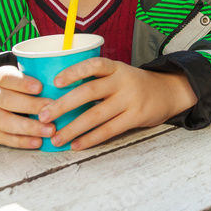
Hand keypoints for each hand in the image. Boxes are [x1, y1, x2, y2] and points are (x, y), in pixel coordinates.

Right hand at [0, 66, 53, 149]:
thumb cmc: (12, 88)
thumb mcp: (18, 78)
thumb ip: (35, 79)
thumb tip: (63, 83)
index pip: (8, 78)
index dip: (23, 83)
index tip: (40, 87)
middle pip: (7, 101)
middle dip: (32, 107)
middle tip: (52, 112)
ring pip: (5, 122)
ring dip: (29, 128)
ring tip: (49, 131)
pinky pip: (3, 138)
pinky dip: (22, 141)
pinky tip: (38, 142)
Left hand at [38, 58, 196, 150]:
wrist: (167, 92)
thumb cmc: (133, 85)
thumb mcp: (119, 74)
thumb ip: (96, 80)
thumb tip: (57, 95)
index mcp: (115, 68)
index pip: (93, 64)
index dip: (74, 71)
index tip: (54, 82)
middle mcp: (123, 81)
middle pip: (89, 92)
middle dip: (63, 105)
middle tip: (43, 116)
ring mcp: (131, 99)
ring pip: (96, 115)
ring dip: (73, 128)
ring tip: (55, 139)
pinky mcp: (136, 116)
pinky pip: (109, 129)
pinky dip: (90, 139)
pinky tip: (76, 145)